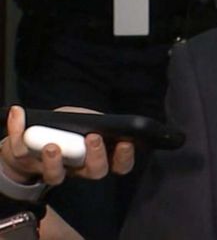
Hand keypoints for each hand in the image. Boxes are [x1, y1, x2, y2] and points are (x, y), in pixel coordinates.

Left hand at [1, 106, 134, 186]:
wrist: (29, 139)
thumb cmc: (64, 128)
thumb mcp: (80, 118)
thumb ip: (89, 117)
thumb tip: (96, 118)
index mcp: (96, 155)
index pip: (119, 164)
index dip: (124, 157)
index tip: (124, 143)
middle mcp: (78, 167)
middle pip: (95, 172)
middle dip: (96, 157)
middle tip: (93, 138)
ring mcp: (53, 169)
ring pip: (56, 176)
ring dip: (54, 161)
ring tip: (51, 145)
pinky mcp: (25, 163)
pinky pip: (20, 152)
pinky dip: (17, 130)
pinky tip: (18, 114)